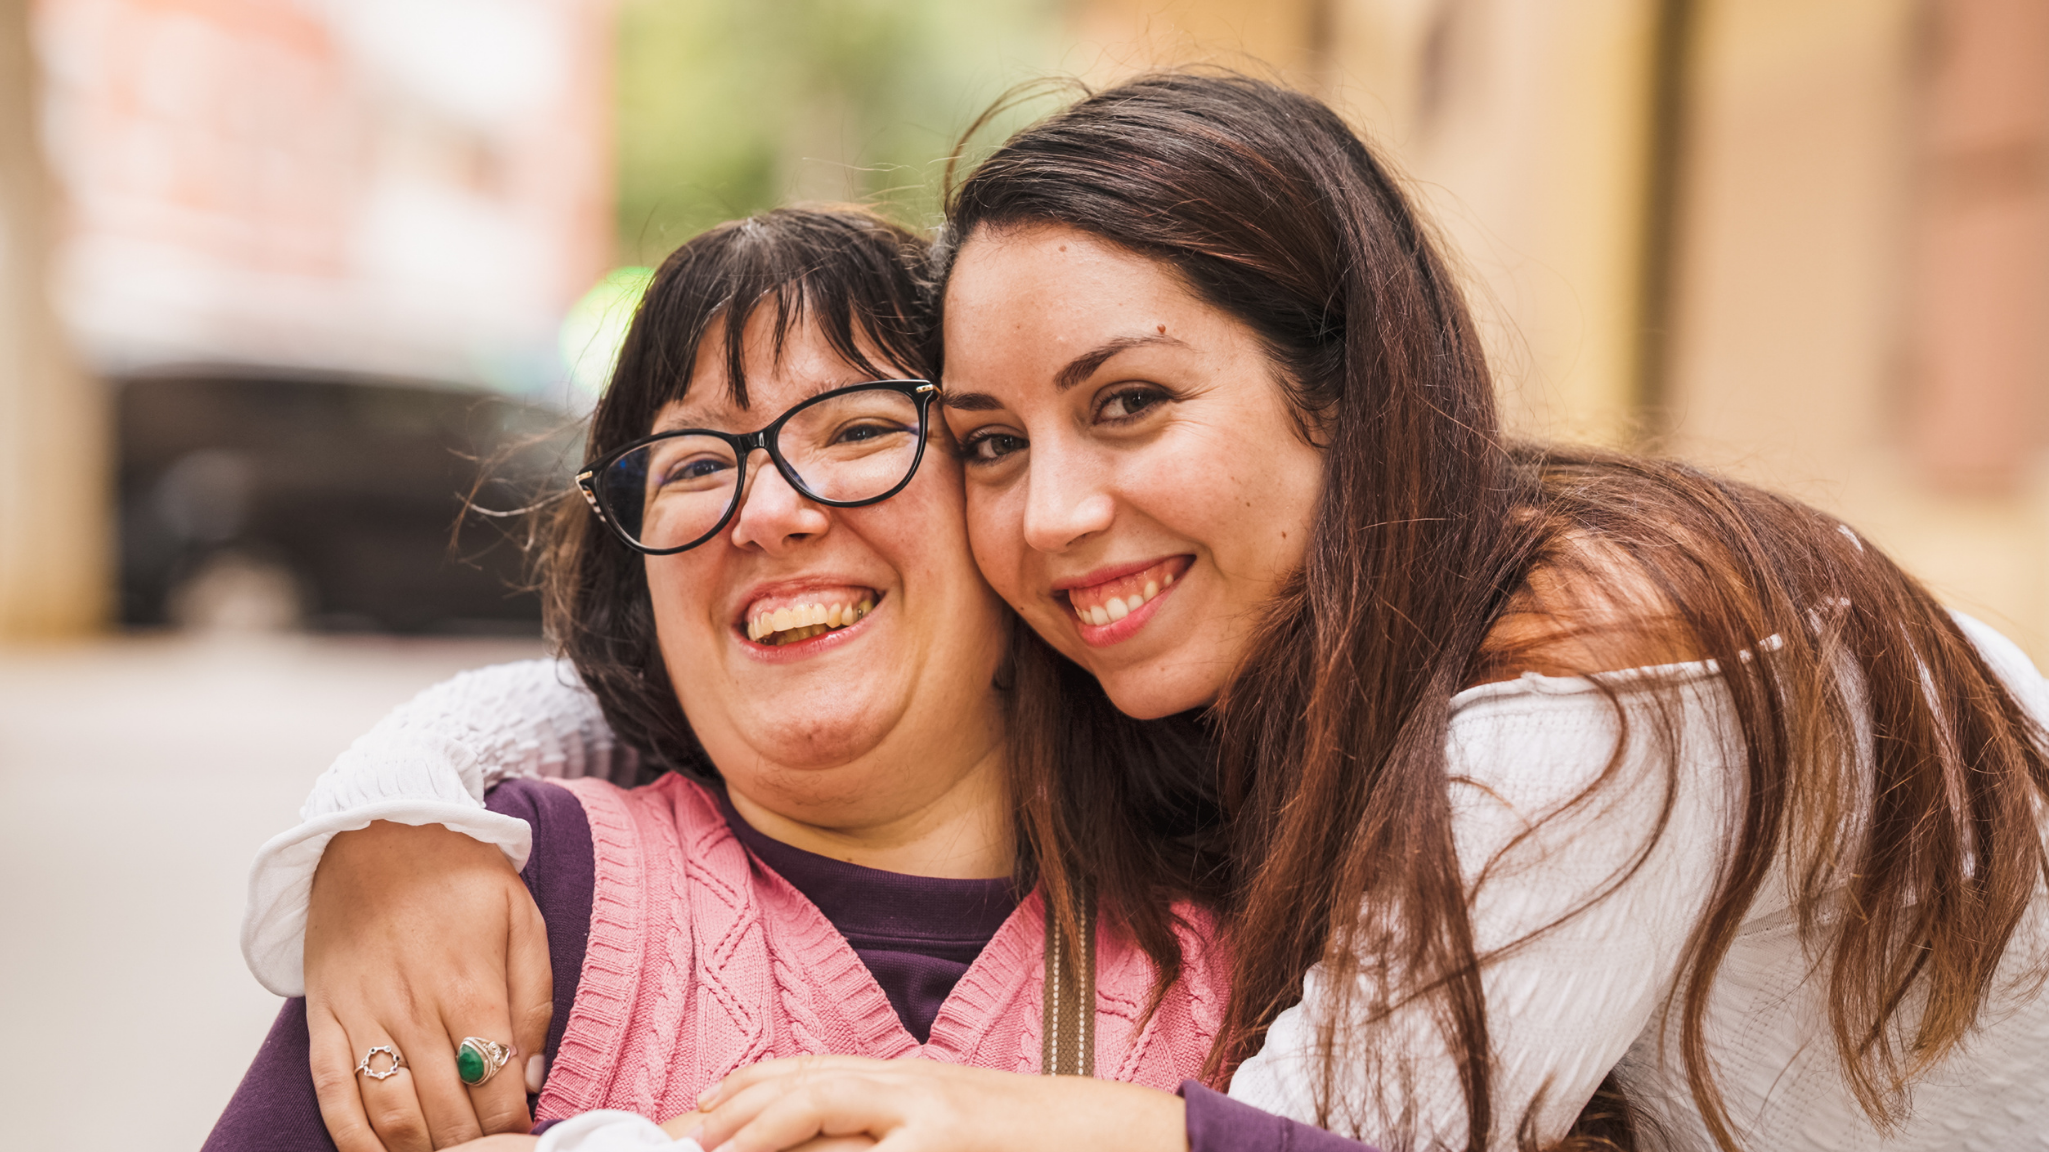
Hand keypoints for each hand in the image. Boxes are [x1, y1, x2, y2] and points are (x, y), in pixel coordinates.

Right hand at [307, 820, 552, 1150]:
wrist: (379, 830)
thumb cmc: (457, 873)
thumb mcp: (522, 919)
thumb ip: (534, 998)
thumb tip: (533, 1073)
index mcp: (470, 986)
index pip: (495, 1084)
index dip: (511, 1123)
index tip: (523, 1136)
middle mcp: (414, 1010)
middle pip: (446, 1109)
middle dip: (472, 1143)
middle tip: (488, 1151)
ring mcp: (363, 1017)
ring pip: (391, 1114)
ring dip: (419, 1149)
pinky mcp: (323, 1017)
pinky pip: (333, 1093)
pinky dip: (353, 1136)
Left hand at [692, 1056, 1184, 1151]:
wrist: (1114, 1137)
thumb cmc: (1029, 1144)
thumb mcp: (946, 1126)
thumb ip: (886, 1132)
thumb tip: (831, 1144)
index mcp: (903, 1082)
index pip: (802, 1073)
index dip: (737, 1094)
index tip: (688, 1121)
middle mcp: (907, 1085)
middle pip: (796, 1085)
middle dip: (726, 1115)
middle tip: (673, 1143)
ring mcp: (926, 1112)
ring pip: (817, 1105)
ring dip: (754, 1131)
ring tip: (707, 1151)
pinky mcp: (948, 1141)